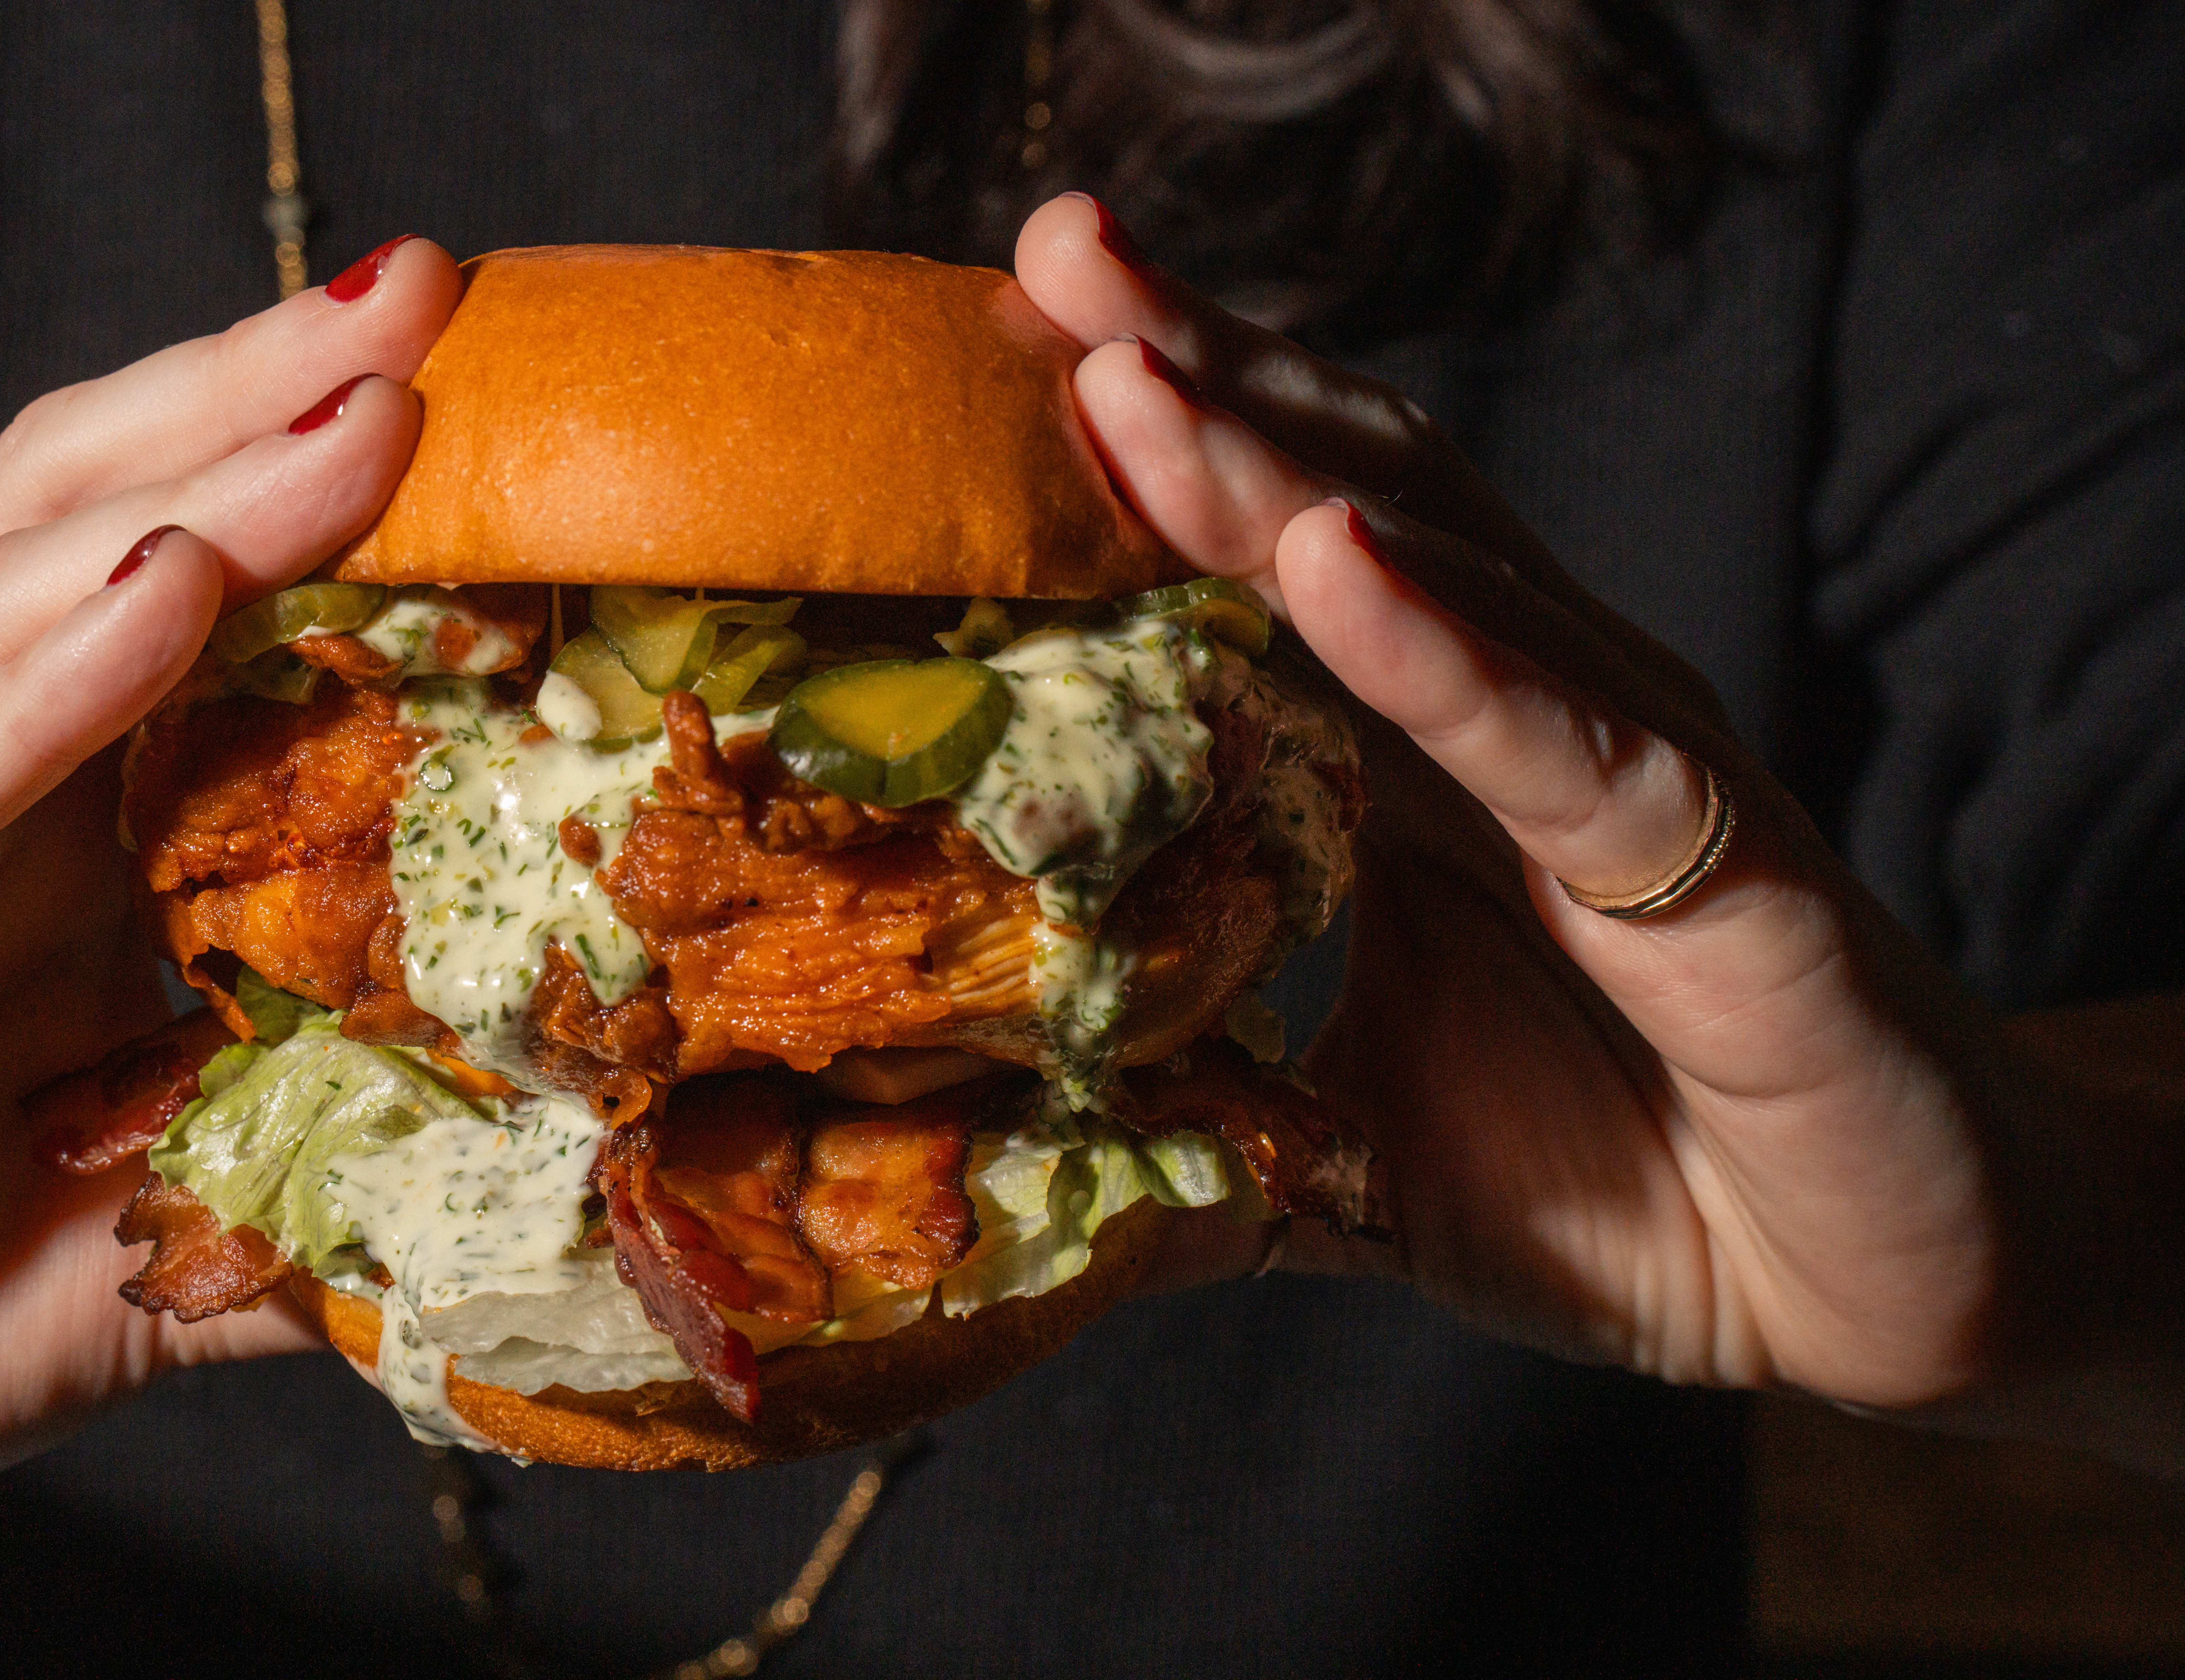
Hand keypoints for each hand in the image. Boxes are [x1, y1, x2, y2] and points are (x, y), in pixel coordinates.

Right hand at [0, 239, 464, 1613]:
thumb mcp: (168, 1248)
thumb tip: (553, 1198)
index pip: (182, 583)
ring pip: (3, 617)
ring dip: (186, 505)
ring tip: (350, 415)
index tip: (480, 386)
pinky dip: (30, 693)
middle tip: (421, 302)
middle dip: (255, 407)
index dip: (314, 479)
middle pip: (96, 525)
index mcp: (42, 837)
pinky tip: (154, 599)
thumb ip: (331, 1199)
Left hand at [1013, 195, 2100, 1420]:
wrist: (1871, 1297)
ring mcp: (1629, 772)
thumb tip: (1006, 1159)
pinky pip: (1566, 737)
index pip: (1260, 561)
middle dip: (1193, 372)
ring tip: (1135, 372)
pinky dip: (1448, 643)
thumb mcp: (1352, 1162)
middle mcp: (1521, 720)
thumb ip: (1199, 1134)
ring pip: (1443, 574)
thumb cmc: (1624, 1195)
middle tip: (1056, 254)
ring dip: (1277, 470)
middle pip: (1339, 496)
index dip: (1139, 449)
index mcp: (1421, 762)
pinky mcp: (1725, 867)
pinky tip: (1340, 557)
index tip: (998, 345)